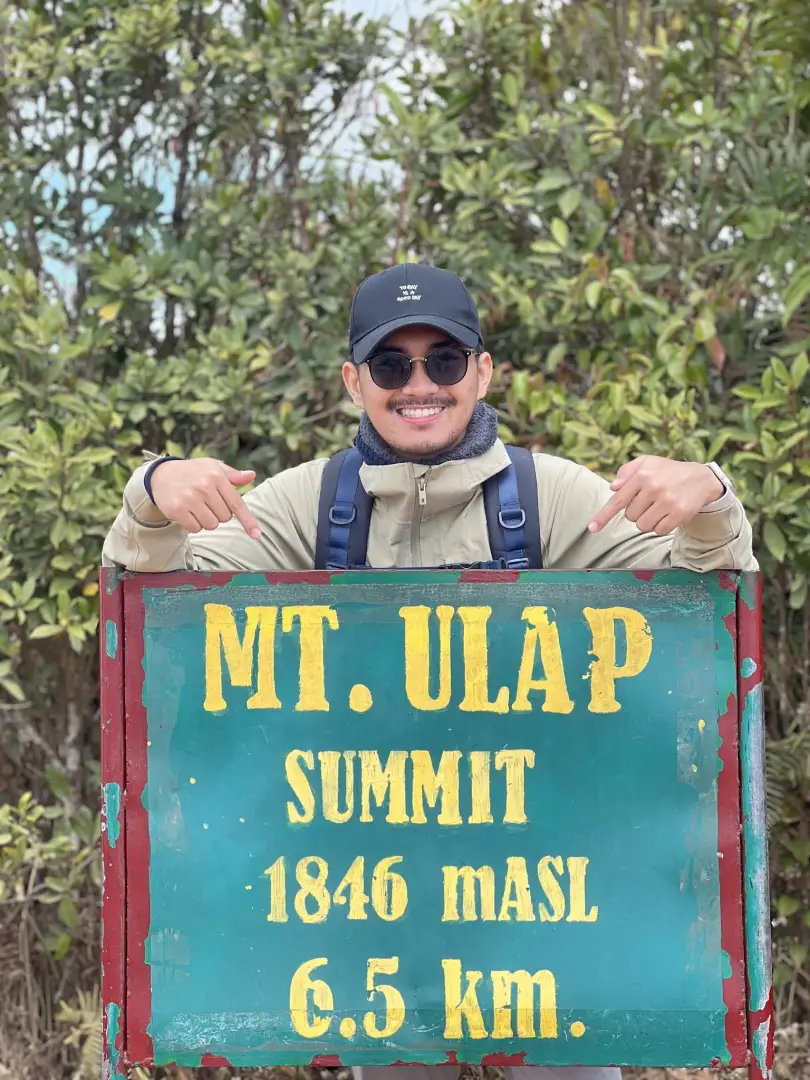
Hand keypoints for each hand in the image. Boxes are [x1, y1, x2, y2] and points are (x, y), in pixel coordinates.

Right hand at [150, 458, 260, 538]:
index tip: (257, 536)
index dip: (248, 521)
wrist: (160, 474)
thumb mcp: (213, 467)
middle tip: (207, 502)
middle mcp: (204, 487)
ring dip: (206, 520)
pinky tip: (187, 512)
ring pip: (211, 525)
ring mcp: (190, 498)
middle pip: (225, 518)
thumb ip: (233, 475)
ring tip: (196, 506)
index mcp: (217, 476)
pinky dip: (193, 524)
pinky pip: (195, 528)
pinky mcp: (177, 509)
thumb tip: (252, 476)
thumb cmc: (193, 472)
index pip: (237, 504)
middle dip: (218, 513)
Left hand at [588, 456, 724, 535]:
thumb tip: (613, 488)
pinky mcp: (679, 514)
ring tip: (658, 508)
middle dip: (636, 512)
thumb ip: (627, 471)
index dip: (604, 516)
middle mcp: (654, 488)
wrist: (701, 478)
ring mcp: (667, 501)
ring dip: (647, 521)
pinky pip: (658, 531)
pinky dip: (660, 526)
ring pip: (642, 526)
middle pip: (630, 516)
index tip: (592, 528)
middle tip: (650, 501)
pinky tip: (668, 514)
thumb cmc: (666, 471)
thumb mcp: (646, 463)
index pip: (618, 500)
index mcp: (642, 475)